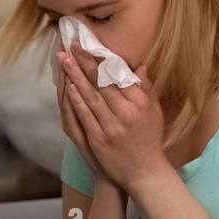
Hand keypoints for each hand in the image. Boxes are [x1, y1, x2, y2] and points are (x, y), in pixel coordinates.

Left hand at [60, 39, 168, 190]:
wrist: (145, 173)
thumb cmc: (149, 140)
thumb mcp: (154, 112)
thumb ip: (145, 88)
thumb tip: (139, 66)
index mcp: (139, 104)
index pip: (118, 76)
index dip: (102, 59)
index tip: (91, 46)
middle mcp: (125, 113)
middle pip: (101, 83)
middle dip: (84, 62)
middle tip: (71, 46)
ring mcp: (111, 127)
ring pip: (90, 96)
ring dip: (75, 76)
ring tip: (64, 60)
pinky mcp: (99, 140)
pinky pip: (85, 116)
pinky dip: (76, 100)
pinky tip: (68, 86)